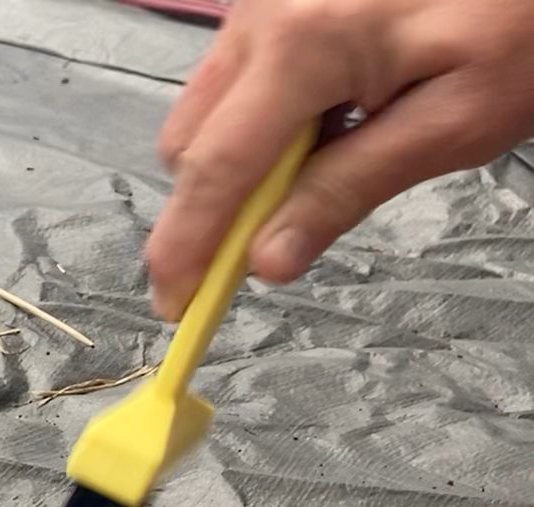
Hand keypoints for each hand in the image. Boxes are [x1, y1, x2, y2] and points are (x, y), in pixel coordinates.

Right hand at [146, 0, 533, 318]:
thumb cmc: (522, 20)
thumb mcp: (456, 120)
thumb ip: (351, 189)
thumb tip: (267, 262)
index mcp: (304, 45)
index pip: (217, 169)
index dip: (187, 247)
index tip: (177, 306)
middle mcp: (263, 15)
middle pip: (189, 144)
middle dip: (209, 207)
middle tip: (266, 246)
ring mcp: (261, 2)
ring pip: (202, 112)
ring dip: (235, 164)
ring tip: (318, 169)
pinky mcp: (273, 0)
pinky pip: (232, 80)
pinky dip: (255, 124)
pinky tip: (322, 125)